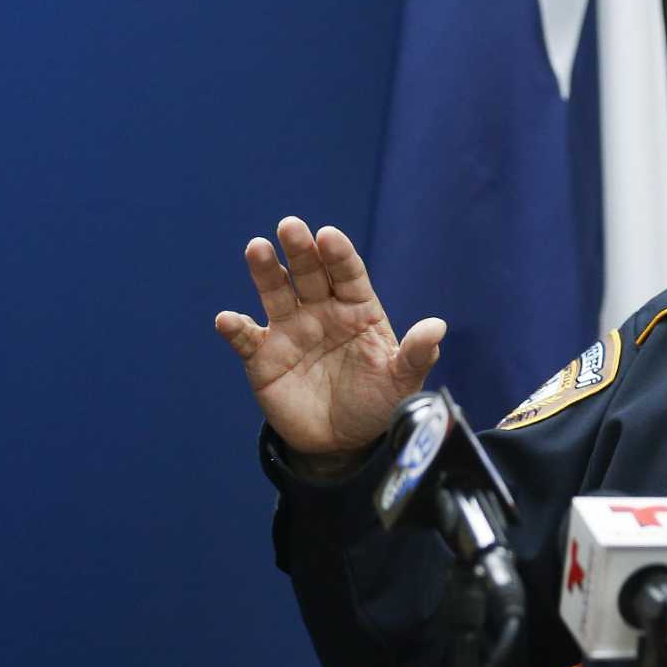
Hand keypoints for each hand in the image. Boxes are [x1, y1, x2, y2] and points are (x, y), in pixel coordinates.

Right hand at [214, 216, 442, 458]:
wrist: (343, 441)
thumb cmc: (378, 402)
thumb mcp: (402, 381)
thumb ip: (417, 353)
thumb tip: (438, 326)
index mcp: (357, 309)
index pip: (348, 275)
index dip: (339, 255)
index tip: (329, 235)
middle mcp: (321, 311)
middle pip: (309, 274)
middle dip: (301, 250)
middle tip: (290, 226)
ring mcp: (291, 331)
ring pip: (276, 294)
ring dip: (265, 271)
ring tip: (257, 248)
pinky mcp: (264, 357)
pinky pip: (247, 339)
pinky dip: (236, 328)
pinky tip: (228, 320)